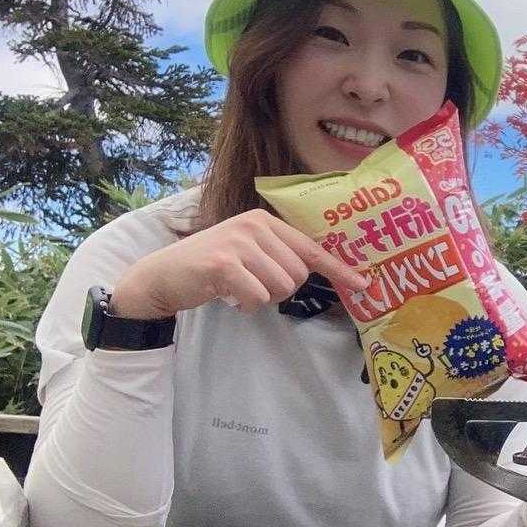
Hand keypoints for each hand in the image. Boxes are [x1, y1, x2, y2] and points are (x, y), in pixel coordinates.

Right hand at [110, 209, 369, 317]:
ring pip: (282, 287)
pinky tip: (228, 296)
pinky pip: (259, 297)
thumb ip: (279, 254)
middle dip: (281, 290)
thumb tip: (320, 271)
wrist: (163, 276)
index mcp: (265, 221)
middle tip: (252, 285)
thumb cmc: (212, 268)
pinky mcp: (224, 263)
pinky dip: (247, 305)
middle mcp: (254, 225)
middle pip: (298, 275)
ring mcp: (239, 242)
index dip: (339, 269)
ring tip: (239, 288)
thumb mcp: (248, 252)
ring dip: (263, 298)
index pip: (311, 249)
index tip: (363, 284)